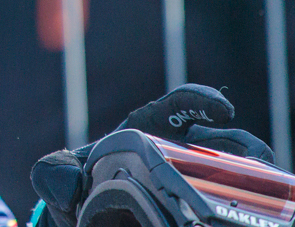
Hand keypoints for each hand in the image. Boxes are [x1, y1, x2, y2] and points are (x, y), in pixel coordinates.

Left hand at [29, 85, 272, 226]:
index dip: (200, 100)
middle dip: (243, 144)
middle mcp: (177, 149)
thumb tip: (70, 185)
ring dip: (254, 174)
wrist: (87, 216)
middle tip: (254, 159)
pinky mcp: (203, 200)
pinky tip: (251, 212)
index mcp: (144, 129)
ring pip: (238, 168)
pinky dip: (248, 200)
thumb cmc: (77, 188)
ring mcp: (194, 175)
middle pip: (222, 138)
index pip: (177, 105)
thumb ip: (54, 172)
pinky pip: (234, 197)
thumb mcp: (57, 177)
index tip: (222, 110)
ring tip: (261, 190)